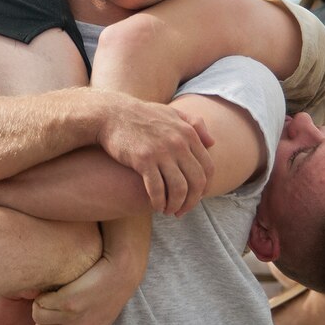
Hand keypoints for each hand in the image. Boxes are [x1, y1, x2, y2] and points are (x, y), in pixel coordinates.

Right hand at [31, 253, 142, 324]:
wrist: (120, 272)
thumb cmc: (108, 292)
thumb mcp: (98, 320)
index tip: (58, 321)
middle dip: (44, 318)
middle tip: (55, 304)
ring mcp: (73, 320)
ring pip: (37, 316)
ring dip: (41, 304)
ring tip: (55, 294)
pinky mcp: (68, 303)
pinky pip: (41, 302)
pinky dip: (45, 294)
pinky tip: (57, 287)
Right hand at [99, 98, 215, 214]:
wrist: (112, 114)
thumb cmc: (142, 115)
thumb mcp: (172, 113)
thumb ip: (195, 125)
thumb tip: (212, 143)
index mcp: (188, 133)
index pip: (208, 168)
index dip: (205, 188)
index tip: (196, 197)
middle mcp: (179, 143)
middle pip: (196, 181)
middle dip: (192, 201)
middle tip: (182, 211)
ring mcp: (161, 151)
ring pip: (179, 189)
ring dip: (176, 205)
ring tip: (169, 211)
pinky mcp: (143, 159)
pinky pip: (157, 189)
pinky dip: (159, 202)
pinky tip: (156, 207)